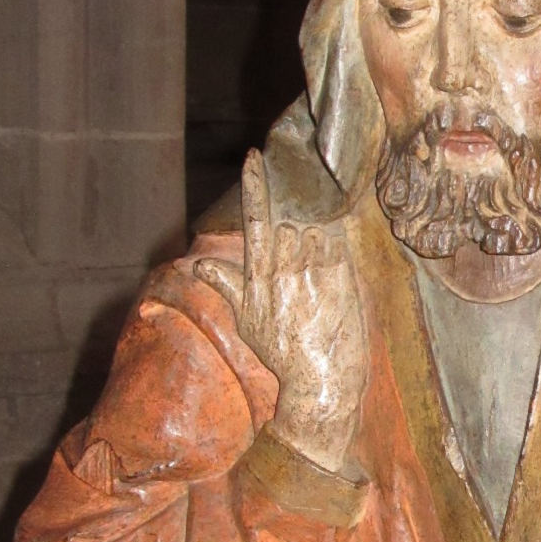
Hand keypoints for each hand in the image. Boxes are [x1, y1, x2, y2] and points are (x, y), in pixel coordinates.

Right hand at [194, 149, 366, 472]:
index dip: (253, 186)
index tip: (252, 157)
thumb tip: (198, 264)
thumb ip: (226, 284)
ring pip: (315, 233)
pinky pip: (339, 246)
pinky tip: (333, 286)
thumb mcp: (247, 322)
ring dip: (316, 249)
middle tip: (301, 279)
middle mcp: (283, 270)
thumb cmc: (282, 355)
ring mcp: (314, 273)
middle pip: (290, 226)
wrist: (321, 384)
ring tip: (316, 289)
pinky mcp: (342, 278)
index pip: (253, 220)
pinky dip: (335, 256)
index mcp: (257, 278)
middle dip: (295, 242)